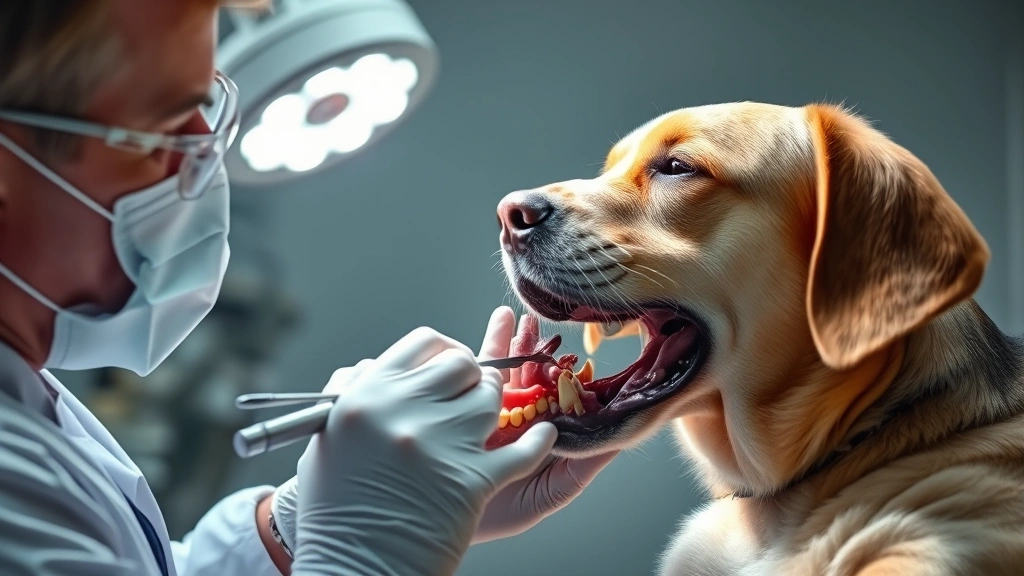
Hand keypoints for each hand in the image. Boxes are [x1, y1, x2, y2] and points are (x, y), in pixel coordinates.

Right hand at [288, 327, 556, 575]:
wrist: (352, 566)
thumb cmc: (335, 506)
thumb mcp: (331, 435)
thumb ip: (358, 394)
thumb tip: (375, 369)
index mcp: (369, 394)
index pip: (424, 343)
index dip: (443, 349)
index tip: (449, 362)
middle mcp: (406, 411)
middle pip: (462, 365)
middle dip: (473, 374)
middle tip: (473, 388)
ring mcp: (443, 444)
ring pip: (490, 399)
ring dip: (498, 404)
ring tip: (495, 416)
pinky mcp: (472, 479)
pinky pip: (523, 449)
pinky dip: (538, 442)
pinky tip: (544, 437)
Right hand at [471, 307, 619, 543]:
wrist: (438, 518)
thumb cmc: (496, 515)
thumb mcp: (548, 494)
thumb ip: (583, 465)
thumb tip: (621, 439)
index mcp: (547, 438)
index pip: (567, 403)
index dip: (576, 379)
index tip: (586, 358)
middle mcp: (523, 420)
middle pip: (538, 379)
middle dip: (544, 351)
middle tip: (552, 326)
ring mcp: (495, 409)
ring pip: (513, 369)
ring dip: (522, 341)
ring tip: (528, 316)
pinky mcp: (467, 401)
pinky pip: (484, 369)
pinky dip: (494, 342)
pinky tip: (504, 319)